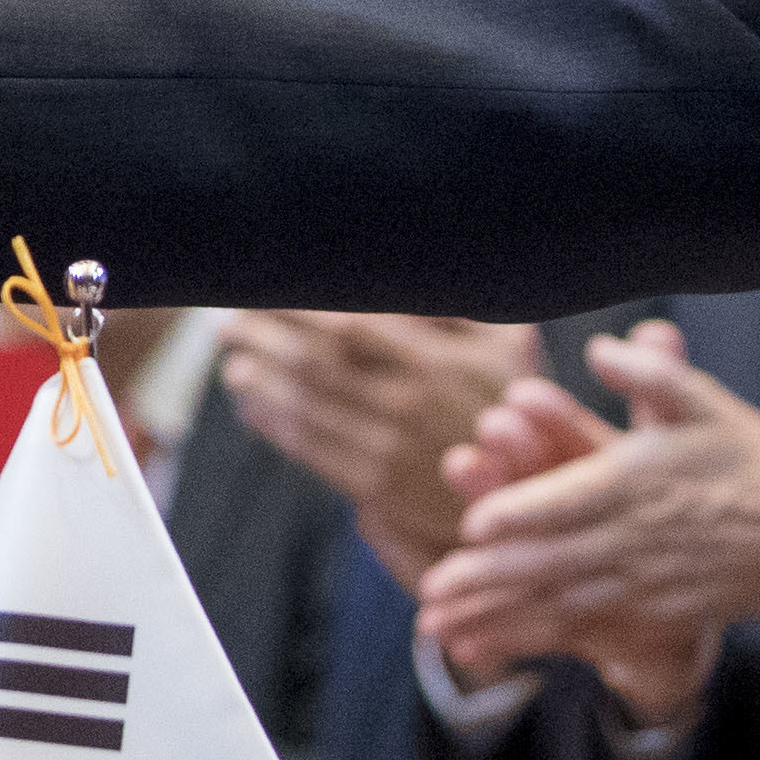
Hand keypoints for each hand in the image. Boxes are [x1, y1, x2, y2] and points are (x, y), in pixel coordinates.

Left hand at [217, 309, 535, 590]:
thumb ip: (457, 306)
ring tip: (233, 354)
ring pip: (307, 404)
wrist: (530, 495)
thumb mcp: (509, 344)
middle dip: (265, 336)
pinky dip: (274, 424)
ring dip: (261, 378)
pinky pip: (312, 450)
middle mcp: (409, 401)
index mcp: (438, 360)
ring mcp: (390, 446)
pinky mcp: (377, 486)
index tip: (265, 288)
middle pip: (316, 360)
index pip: (349, 323)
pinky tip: (251, 404)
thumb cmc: (511, 404)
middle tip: (229, 319)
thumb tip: (402, 264)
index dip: (298, 307)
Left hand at [416, 321, 759, 723]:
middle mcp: (630, 538)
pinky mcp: (648, 614)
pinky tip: (487, 648)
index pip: (569, 500)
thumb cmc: (746, 460)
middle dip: (487, 578)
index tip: (475, 522)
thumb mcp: (702, 402)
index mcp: (635, 483)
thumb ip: (649, 372)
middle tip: (434, 588)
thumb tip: (599, 347)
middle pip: (549, 561)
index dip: (522, 512)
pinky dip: (529, 641)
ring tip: (441, 627)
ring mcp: (639, 583)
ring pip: (555, 603)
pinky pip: (579, 632)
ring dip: (497, 616)